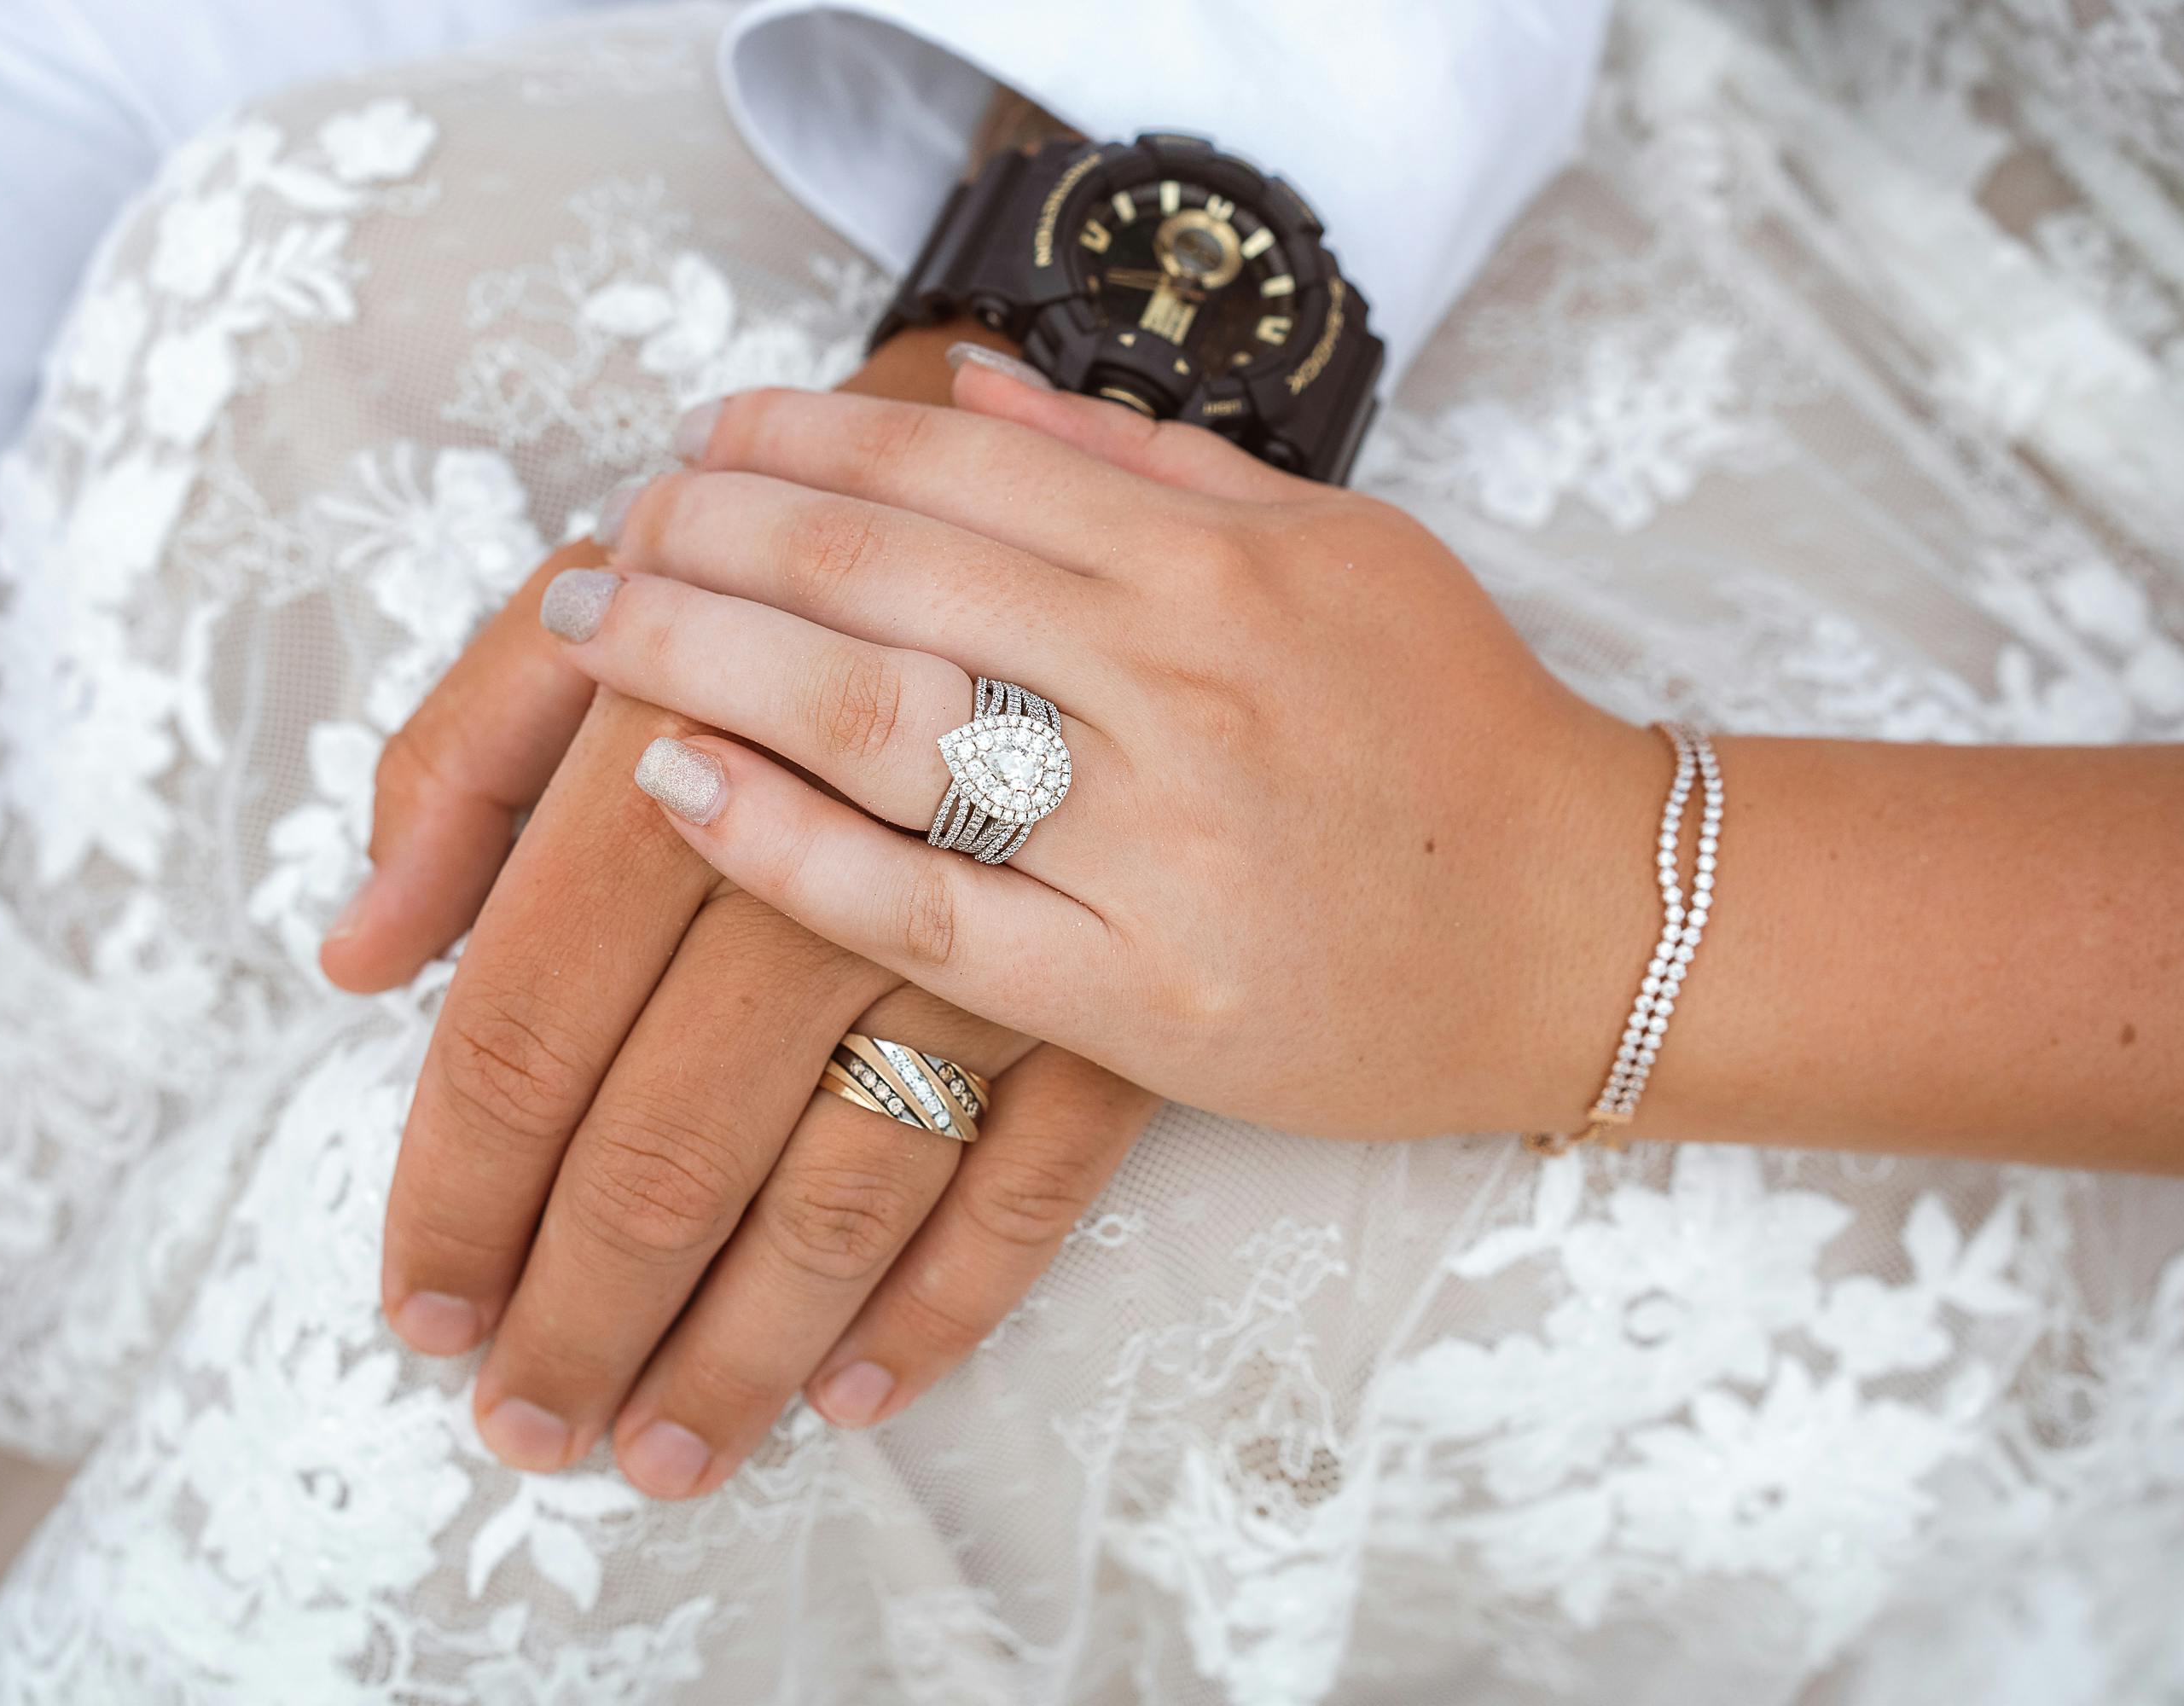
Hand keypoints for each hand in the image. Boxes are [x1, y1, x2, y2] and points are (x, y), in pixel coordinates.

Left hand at [324, 329, 1159, 1492]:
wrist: (1060, 503)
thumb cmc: (785, 565)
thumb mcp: (601, 607)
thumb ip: (459, 762)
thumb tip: (355, 956)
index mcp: (674, 748)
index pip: (527, 1021)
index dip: (456, 1188)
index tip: (416, 1310)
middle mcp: (827, 851)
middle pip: (670, 1138)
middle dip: (579, 1312)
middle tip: (523, 1431)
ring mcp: (988, 927)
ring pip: (842, 1186)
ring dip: (740, 1346)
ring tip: (664, 1457)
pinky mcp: (1113, 979)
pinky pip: (1033, 1177)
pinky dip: (949, 1298)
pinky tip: (862, 1391)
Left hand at [545, 352, 1668, 1141]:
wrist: (1587, 927)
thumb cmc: (1454, 732)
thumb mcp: (1336, 552)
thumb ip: (1154, 467)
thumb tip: (974, 384)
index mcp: (1215, 561)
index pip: (950, 463)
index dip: (797, 440)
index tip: (700, 442)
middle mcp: (1176, 680)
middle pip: (883, 571)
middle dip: (709, 534)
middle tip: (604, 536)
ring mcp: (1155, 841)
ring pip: (880, 720)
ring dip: (705, 655)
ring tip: (596, 631)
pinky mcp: (1142, 995)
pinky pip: (926, 912)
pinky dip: (783, 844)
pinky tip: (674, 786)